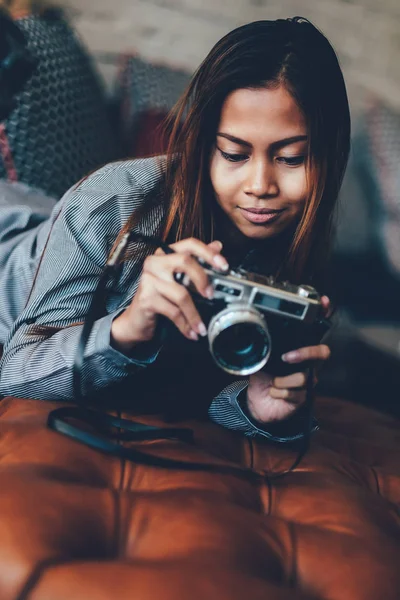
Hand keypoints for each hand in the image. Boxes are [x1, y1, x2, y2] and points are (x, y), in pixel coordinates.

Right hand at [111, 238, 228, 352]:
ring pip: (181, 293)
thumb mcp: (179, 280)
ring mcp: (148, 279)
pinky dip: (185, 324)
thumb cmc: (159, 298)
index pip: (189, 244)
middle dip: (202, 279)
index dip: (208, 253)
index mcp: (166, 254)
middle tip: (211, 295)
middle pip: (185, 262)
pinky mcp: (146, 298)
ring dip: (194, 314)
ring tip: (201, 327)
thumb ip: (197, 263)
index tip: (224, 266)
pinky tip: (191, 332)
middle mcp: (155, 262)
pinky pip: (173, 311)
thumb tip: (217, 246)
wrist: (136, 321)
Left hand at [246, 296, 331, 423]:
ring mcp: (307, 382)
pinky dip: (279, 393)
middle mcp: (307, 365)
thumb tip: (252, 335)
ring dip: (283, 380)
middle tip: (287, 357)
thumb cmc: (263, 377)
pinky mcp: (303, 398)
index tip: (323, 302)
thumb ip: (262, 345)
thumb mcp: (260, 357)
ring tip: (272, 382)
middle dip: (307, 353)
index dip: (323, 316)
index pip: (316, 332)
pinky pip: (296, 394)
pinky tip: (273, 392)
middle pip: (322, 353)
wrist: (258, 403)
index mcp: (298, 352)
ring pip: (306, 377)